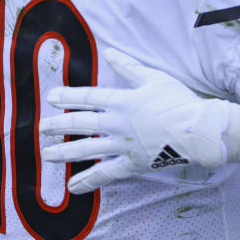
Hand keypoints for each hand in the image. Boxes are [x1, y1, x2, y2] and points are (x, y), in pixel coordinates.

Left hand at [40, 48, 239, 193]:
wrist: (196, 130)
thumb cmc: (178, 101)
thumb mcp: (154, 78)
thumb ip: (129, 68)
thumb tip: (109, 53)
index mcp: (122, 101)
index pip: (89, 97)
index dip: (68, 96)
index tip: (50, 97)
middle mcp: (117, 124)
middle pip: (82, 124)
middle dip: (59, 126)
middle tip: (42, 128)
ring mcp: (122, 146)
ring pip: (87, 150)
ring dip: (65, 152)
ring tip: (46, 155)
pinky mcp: (131, 164)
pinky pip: (106, 174)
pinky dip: (88, 181)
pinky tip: (73, 187)